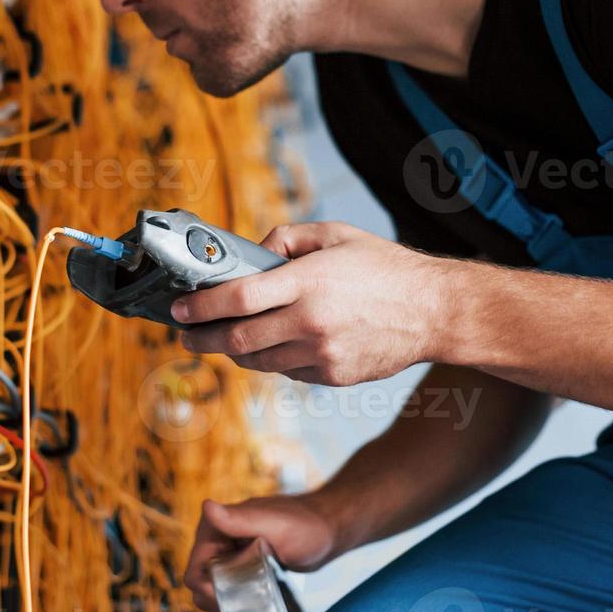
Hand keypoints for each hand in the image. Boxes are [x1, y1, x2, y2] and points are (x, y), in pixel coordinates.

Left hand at [173, 222, 444, 385]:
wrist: (434, 311)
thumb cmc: (384, 268)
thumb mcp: (335, 234)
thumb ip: (287, 239)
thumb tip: (253, 258)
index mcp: (308, 281)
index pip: (238, 298)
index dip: (200, 307)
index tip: (178, 309)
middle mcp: (310, 322)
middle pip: (237, 340)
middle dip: (202, 338)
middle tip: (185, 334)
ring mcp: (321, 354)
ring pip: (257, 362)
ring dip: (234, 352)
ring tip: (224, 339)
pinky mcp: (332, 377)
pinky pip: (287, 372)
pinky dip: (272, 359)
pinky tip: (274, 344)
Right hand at [183, 495, 339, 611]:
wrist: (328, 530)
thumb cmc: (306, 525)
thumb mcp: (273, 525)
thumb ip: (239, 519)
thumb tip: (207, 506)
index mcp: (216, 524)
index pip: (194, 568)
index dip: (207, 588)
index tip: (232, 596)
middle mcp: (216, 537)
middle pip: (200, 581)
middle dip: (217, 596)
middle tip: (246, 600)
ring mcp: (228, 551)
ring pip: (211, 587)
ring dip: (225, 599)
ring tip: (252, 598)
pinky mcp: (239, 563)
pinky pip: (225, 586)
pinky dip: (234, 596)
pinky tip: (253, 598)